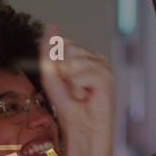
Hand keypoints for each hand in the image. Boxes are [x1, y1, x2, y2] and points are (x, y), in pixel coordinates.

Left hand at [38, 28, 113, 142]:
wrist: (81, 129)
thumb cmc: (69, 106)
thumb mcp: (51, 74)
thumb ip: (49, 50)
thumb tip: (51, 26)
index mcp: (85, 56)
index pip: (64, 43)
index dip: (56, 64)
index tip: (63, 81)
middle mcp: (96, 58)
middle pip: (68, 49)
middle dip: (62, 72)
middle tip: (72, 89)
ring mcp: (104, 66)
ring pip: (73, 62)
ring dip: (70, 84)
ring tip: (79, 95)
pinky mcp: (106, 77)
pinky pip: (79, 75)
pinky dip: (77, 89)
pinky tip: (86, 97)